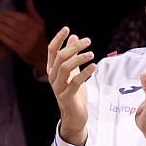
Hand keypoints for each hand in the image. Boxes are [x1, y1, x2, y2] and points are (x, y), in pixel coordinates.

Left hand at [0, 0, 48, 70]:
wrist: (43, 55)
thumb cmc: (39, 36)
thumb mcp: (39, 22)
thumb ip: (32, 10)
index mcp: (36, 24)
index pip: (19, 17)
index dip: (9, 14)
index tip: (1, 12)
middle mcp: (32, 32)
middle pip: (14, 24)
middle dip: (3, 19)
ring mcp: (26, 42)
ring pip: (10, 32)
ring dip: (0, 27)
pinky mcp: (21, 50)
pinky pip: (9, 41)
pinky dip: (2, 36)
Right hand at [45, 29, 95, 145]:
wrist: (74, 116)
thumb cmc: (73, 93)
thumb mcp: (73, 71)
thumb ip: (72, 55)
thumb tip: (73, 37)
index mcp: (52, 70)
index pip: (51, 51)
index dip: (58, 39)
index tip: (67, 29)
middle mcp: (52, 77)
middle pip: (60, 57)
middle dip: (74, 47)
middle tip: (87, 41)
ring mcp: (58, 87)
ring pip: (65, 68)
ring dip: (79, 58)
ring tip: (91, 54)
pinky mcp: (66, 97)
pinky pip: (75, 82)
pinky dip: (85, 73)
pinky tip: (94, 66)